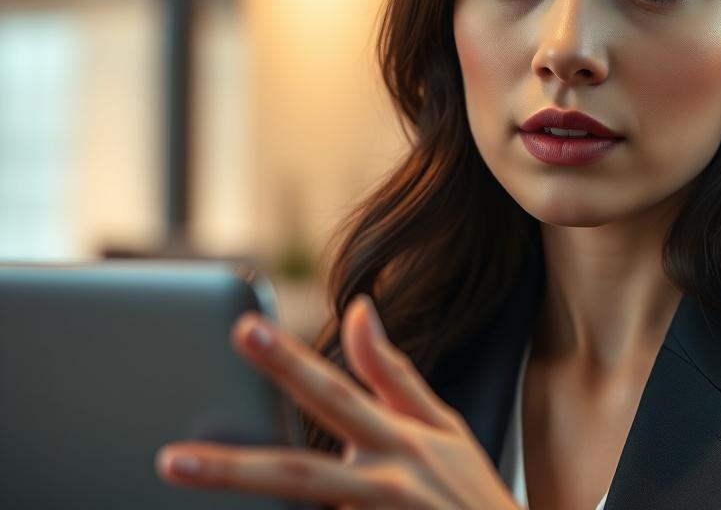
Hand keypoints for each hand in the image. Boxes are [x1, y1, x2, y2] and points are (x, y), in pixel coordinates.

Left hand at [155, 293, 520, 508]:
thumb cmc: (470, 492)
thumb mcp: (442, 425)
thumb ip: (392, 372)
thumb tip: (358, 308)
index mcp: (401, 439)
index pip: (334, 394)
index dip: (288, 363)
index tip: (244, 330)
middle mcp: (389, 485)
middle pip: (302, 475)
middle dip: (235, 467)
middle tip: (171, 461)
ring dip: (248, 505)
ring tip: (189, 490)